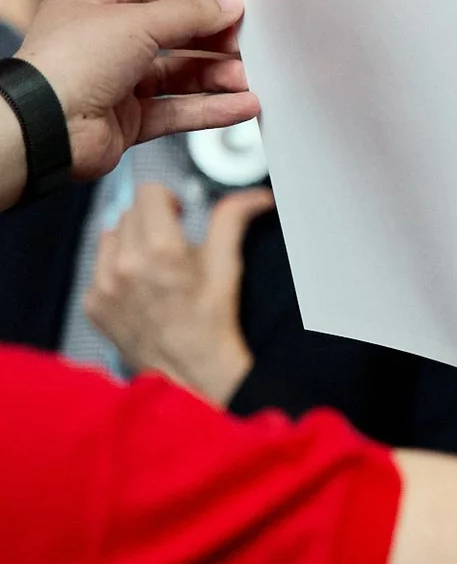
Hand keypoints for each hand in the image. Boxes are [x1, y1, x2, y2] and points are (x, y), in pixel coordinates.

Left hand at [9, 0, 255, 196]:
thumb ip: (188, 13)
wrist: (47, 128)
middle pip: (172, 33)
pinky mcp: (131, 120)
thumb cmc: (67, 66)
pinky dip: (212, 108)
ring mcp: (118, 82)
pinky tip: (241, 106)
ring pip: (180, 75)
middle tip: (245, 38)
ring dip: (217, 76)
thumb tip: (226, 2)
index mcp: (93, 5)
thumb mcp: (135, 23)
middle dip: (211, 37)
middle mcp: (105, 42)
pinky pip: (180, 110)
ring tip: (247, 77)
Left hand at [85, 183, 269, 405]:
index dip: (167, 200)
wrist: (192, 370)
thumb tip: (257, 197)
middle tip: (171, 249)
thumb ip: (234, 222)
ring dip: (129, 245)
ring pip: (109, 237)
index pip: (148, 193)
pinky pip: (97, 269)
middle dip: (151, 224)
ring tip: (152, 271)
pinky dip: (115, 274)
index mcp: (161, 250)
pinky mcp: (93, 303)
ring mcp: (104, 285)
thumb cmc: (213, 319)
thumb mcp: (228, 267)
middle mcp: (126, 265)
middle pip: (129, 213)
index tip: (176, 215)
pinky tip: (139, 292)